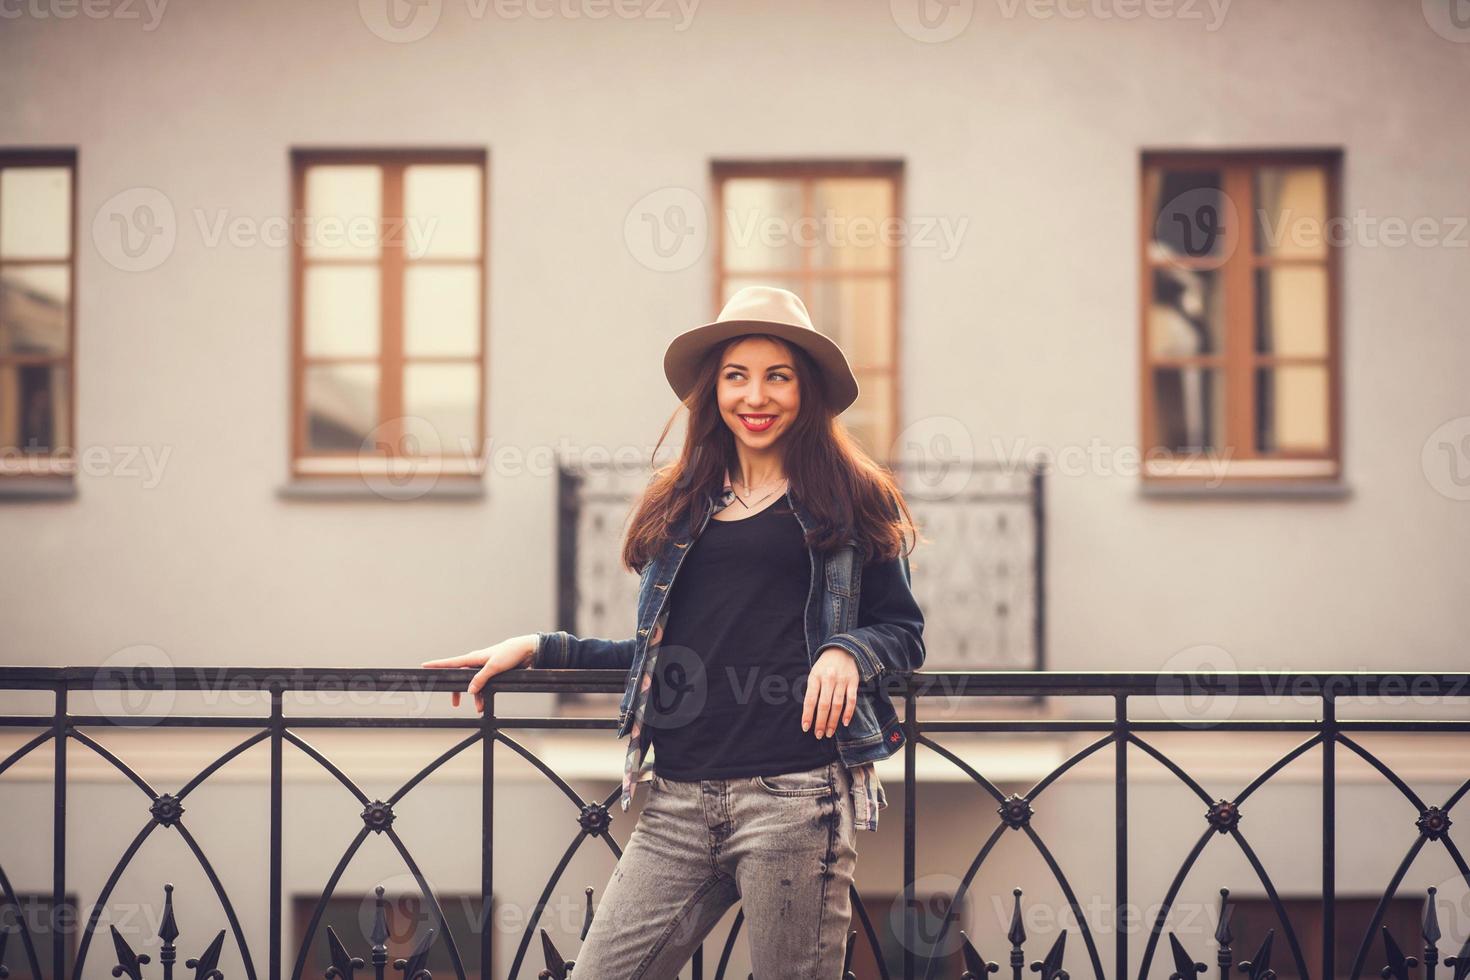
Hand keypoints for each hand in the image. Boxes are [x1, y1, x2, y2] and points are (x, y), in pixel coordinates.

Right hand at [421, 634, 536, 713]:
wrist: (526, 651)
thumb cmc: (509, 654)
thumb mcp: (494, 667)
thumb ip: (480, 678)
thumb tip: (469, 690)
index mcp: (473, 658)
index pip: (451, 662)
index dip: (437, 665)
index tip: (424, 665)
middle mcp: (476, 663)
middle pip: (461, 678)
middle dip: (458, 691)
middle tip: (455, 703)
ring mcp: (484, 668)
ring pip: (473, 684)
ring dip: (475, 696)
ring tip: (478, 707)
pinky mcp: (492, 672)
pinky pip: (483, 685)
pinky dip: (483, 694)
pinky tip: (484, 703)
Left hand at [802, 646, 859, 738]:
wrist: (842, 649)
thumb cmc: (824, 666)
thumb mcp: (814, 674)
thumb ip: (812, 690)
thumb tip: (809, 713)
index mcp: (815, 677)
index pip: (810, 700)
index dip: (808, 715)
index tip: (806, 728)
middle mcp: (828, 679)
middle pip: (824, 705)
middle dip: (821, 722)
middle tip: (819, 735)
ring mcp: (842, 681)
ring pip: (837, 705)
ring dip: (833, 721)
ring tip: (829, 733)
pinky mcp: (853, 682)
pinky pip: (851, 700)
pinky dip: (849, 712)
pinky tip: (845, 722)